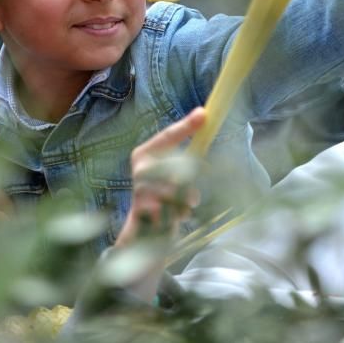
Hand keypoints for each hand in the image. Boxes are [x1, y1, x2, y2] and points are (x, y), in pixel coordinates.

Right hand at [116, 108, 205, 247]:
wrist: (144, 229)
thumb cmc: (160, 192)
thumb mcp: (169, 168)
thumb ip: (185, 148)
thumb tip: (204, 116)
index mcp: (143, 153)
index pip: (168, 135)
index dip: (187, 125)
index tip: (204, 114)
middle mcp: (139, 169)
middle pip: (178, 163)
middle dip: (191, 177)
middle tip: (195, 189)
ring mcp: (140, 190)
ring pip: (179, 187)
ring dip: (187, 198)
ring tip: (184, 204)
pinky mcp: (145, 211)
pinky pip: (175, 208)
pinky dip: (180, 213)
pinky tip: (175, 216)